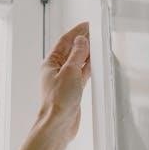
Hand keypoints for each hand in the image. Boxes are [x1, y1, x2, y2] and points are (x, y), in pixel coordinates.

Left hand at [40, 22, 90, 139]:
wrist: (58, 124)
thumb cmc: (58, 101)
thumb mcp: (70, 72)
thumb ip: (78, 55)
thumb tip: (82, 41)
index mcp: (50, 63)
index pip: (64, 42)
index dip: (76, 32)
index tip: (86, 25)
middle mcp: (56, 70)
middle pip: (71, 50)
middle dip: (82, 41)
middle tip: (95, 32)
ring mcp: (65, 80)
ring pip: (78, 62)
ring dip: (87, 53)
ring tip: (98, 44)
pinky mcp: (73, 90)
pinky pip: (82, 73)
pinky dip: (89, 67)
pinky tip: (95, 62)